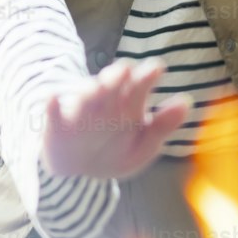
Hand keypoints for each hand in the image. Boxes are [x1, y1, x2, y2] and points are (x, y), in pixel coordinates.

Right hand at [40, 58, 191, 180]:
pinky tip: (52, 100)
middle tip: (126, 71)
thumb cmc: (116, 151)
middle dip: (118, 77)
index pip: (139, 84)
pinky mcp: (57, 125)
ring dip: (91, 90)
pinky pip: (52, 114)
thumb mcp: (143, 145)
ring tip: (98, 87)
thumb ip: (163, 126)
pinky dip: (51, 107)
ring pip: (85, 97)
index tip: (156, 68)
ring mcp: (80, 112)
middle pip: (112, 85)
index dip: (147, 76)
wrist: (79, 169)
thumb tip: (186, 102)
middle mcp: (105, 102)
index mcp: (129, 103)